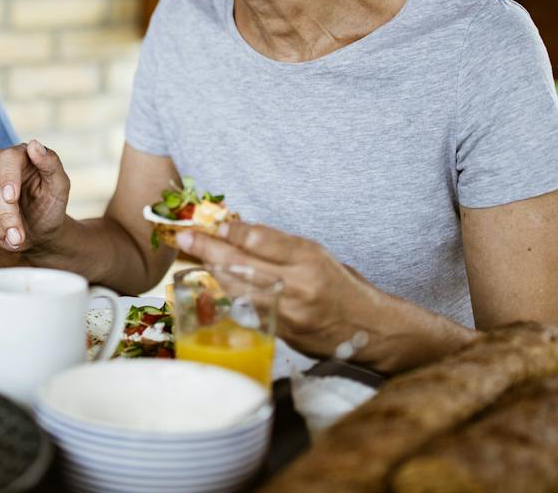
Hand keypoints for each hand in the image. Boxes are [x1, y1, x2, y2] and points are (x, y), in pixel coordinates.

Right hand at [0, 139, 69, 252]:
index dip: (8, 177)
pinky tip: (2, 233)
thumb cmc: (51, 206)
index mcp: (22, 154)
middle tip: (19, 237)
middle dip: (6, 214)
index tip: (11, 199)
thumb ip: (52, 164)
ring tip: (15, 240)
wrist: (39, 229)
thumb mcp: (60, 187)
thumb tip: (35, 145)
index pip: (8, 158)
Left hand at [177, 221, 383, 360]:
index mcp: (309, 258)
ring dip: (213, 271)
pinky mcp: (280, 333)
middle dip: (209, 248)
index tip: (214, 224)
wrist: (370, 330)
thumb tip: (237, 232)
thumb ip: (279, 246)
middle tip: (187, 237)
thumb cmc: (343, 287)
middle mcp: (297, 285)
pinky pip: (245, 309)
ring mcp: (287, 313)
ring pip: (237, 288)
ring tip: (196, 257)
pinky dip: (229, 294)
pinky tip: (216, 283)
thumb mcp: (317, 255)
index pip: (259, 239)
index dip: (231, 230)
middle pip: (241, 262)